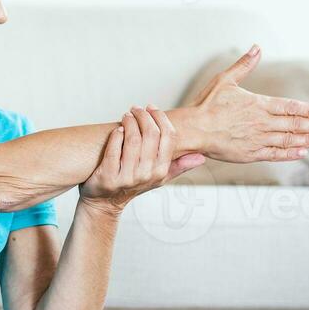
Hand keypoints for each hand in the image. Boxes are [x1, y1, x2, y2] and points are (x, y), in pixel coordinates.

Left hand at [78, 105, 206, 213]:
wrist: (106, 202)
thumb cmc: (133, 185)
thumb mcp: (158, 178)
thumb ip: (179, 166)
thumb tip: (201, 157)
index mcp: (161, 171)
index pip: (169, 138)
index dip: (161, 118)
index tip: (152, 107)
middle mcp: (147, 174)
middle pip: (151, 135)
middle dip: (144, 116)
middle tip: (136, 109)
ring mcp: (128, 177)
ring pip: (133, 140)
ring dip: (129, 122)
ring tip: (126, 116)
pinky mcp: (108, 178)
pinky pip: (114, 151)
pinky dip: (116, 136)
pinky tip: (117, 130)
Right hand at [187, 45, 308, 163]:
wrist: (193, 130)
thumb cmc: (206, 104)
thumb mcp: (225, 80)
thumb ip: (244, 65)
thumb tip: (257, 47)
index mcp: (258, 104)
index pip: (290, 107)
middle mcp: (261, 122)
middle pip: (294, 125)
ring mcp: (257, 139)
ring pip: (288, 140)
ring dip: (308, 140)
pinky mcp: (249, 153)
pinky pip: (274, 154)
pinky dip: (289, 154)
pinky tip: (301, 153)